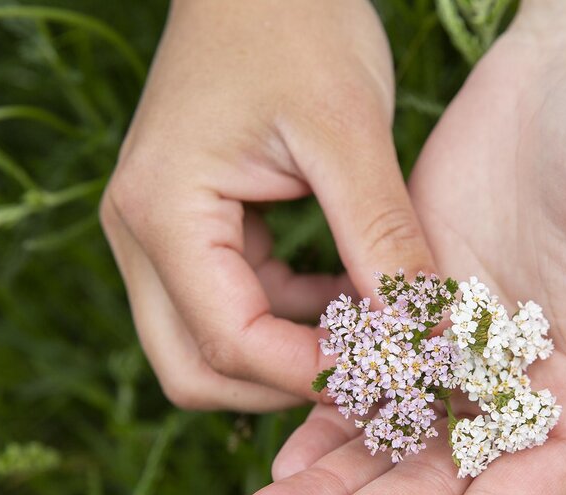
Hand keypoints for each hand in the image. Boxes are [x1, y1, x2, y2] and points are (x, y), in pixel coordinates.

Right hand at [100, 0, 433, 410]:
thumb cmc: (296, 27)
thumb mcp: (349, 134)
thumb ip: (382, 239)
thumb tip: (427, 334)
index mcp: (162, 213)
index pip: (229, 343)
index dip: (314, 375)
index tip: (395, 373)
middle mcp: (138, 235)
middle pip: (196, 371)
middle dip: (286, 387)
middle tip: (375, 373)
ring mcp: (154, 234)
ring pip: (210, 348)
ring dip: (290, 356)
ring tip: (374, 331)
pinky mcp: (184, 228)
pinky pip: (229, 307)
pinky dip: (289, 320)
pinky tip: (350, 293)